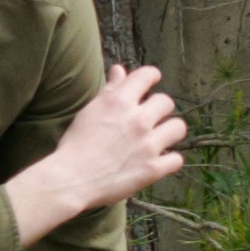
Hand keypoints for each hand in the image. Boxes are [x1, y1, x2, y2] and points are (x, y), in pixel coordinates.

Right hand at [18, 58, 190, 240]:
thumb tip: (119, 70)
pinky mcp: (153, 169)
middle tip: (150, 118)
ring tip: (159, 137)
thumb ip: (109, 90)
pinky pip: (177, 159)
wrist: (71, 180)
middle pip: (166, 102)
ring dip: (169, 131)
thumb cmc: (75, 144)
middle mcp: (138, 120)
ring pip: (178, 127)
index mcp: (119, 101)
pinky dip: (169, 160)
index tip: (151, 82)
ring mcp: (148, 145)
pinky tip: (159, 160)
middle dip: (159, 108)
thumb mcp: (90, 111)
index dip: (151, 77)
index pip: (148, 75)